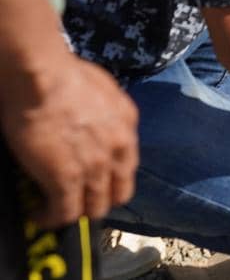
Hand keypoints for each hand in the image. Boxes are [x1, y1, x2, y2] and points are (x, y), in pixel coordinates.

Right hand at [1, 57, 138, 226]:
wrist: (41, 76)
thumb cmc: (63, 73)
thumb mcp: (102, 90)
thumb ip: (105, 113)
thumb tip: (93, 120)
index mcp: (127, 126)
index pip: (128, 168)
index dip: (111, 182)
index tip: (95, 185)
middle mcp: (118, 149)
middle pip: (116, 193)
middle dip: (97, 201)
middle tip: (75, 201)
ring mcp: (95, 166)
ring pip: (93, 207)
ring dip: (74, 212)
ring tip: (55, 210)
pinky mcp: (66, 178)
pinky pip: (64, 212)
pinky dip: (51, 218)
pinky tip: (39, 214)